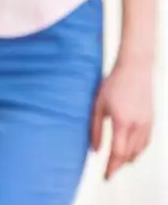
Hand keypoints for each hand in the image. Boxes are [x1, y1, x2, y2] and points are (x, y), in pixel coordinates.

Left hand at [91, 60, 153, 179]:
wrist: (135, 69)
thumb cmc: (112, 84)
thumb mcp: (98, 105)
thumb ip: (95, 128)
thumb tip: (95, 150)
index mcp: (122, 122)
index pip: (117, 152)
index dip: (111, 167)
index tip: (105, 176)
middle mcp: (137, 126)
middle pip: (129, 154)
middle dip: (118, 166)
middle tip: (108, 173)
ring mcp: (147, 124)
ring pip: (139, 150)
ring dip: (128, 159)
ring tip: (117, 165)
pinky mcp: (152, 120)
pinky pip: (146, 142)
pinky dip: (138, 151)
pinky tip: (131, 153)